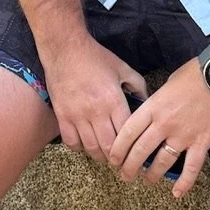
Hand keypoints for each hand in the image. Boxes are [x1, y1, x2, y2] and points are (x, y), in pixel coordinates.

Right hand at [43, 34, 147, 162]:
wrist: (65, 49)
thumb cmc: (95, 57)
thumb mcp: (123, 67)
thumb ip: (138, 85)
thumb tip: (147, 102)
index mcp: (113, 100)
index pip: (126, 133)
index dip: (133, 147)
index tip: (137, 153)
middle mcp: (96, 111)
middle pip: (109, 147)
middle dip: (117, 158)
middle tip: (122, 160)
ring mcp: (77, 115)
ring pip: (91, 148)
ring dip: (100, 155)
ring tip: (106, 155)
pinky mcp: (62, 116)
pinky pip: (71, 142)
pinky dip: (80, 148)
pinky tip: (85, 144)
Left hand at [109, 60, 209, 199]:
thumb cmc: (194, 74)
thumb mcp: (166, 85)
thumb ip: (156, 103)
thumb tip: (151, 115)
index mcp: (153, 107)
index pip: (128, 133)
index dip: (118, 149)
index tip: (113, 159)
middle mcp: (164, 124)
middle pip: (140, 151)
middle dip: (129, 167)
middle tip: (125, 176)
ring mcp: (183, 135)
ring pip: (162, 162)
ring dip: (152, 175)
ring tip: (146, 181)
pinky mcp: (202, 142)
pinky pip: (191, 167)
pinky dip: (184, 182)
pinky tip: (176, 193)